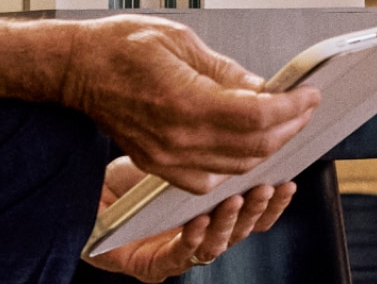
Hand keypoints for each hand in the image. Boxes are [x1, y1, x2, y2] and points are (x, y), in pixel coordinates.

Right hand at [57, 15, 320, 192]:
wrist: (76, 69)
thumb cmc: (119, 47)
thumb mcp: (181, 41)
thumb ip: (226, 71)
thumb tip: (262, 89)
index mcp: (185, 101)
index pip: (258, 117)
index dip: (292, 108)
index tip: (309, 95)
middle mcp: (178, 137)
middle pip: (254, 147)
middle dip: (288, 128)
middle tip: (303, 107)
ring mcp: (167, 157)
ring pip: (237, 167)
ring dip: (267, 148)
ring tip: (281, 124)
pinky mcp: (159, 165)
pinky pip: (209, 178)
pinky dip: (234, 165)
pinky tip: (244, 145)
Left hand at [83, 157, 296, 281]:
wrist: (88, 195)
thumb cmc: (131, 178)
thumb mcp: (178, 152)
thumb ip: (213, 139)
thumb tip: (250, 111)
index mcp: (212, 210)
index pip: (253, 210)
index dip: (274, 199)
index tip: (288, 179)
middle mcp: (201, 234)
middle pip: (243, 229)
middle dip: (259, 208)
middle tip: (271, 186)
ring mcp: (179, 252)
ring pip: (217, 246)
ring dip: (232, 223)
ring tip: (239, 199)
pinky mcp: (154, 265)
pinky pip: (180, 256)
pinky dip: (194, 239)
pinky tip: (199, 220)